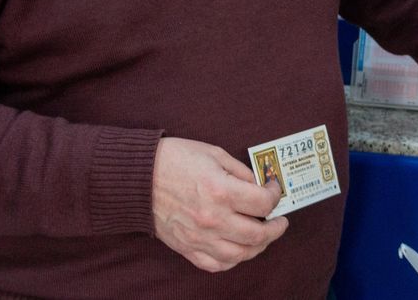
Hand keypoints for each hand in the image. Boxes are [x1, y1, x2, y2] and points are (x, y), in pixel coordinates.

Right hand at [151, 137, 288, 272]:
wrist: (138, 177)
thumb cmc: (174, 160)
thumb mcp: (214, 154)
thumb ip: (240, 171)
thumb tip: (258, 185)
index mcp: (221, 191)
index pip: (263, 203)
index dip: (275, 195)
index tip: (273, 189)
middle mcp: (213, 219)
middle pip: (258, 235)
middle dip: (275, 228)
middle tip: (279, 220)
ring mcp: (199, 238)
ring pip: (240, 255)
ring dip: (258, 246)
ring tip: (263, 236)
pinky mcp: (187, 248)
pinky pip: (216, 264)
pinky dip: (232, 260)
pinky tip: (239, 249)